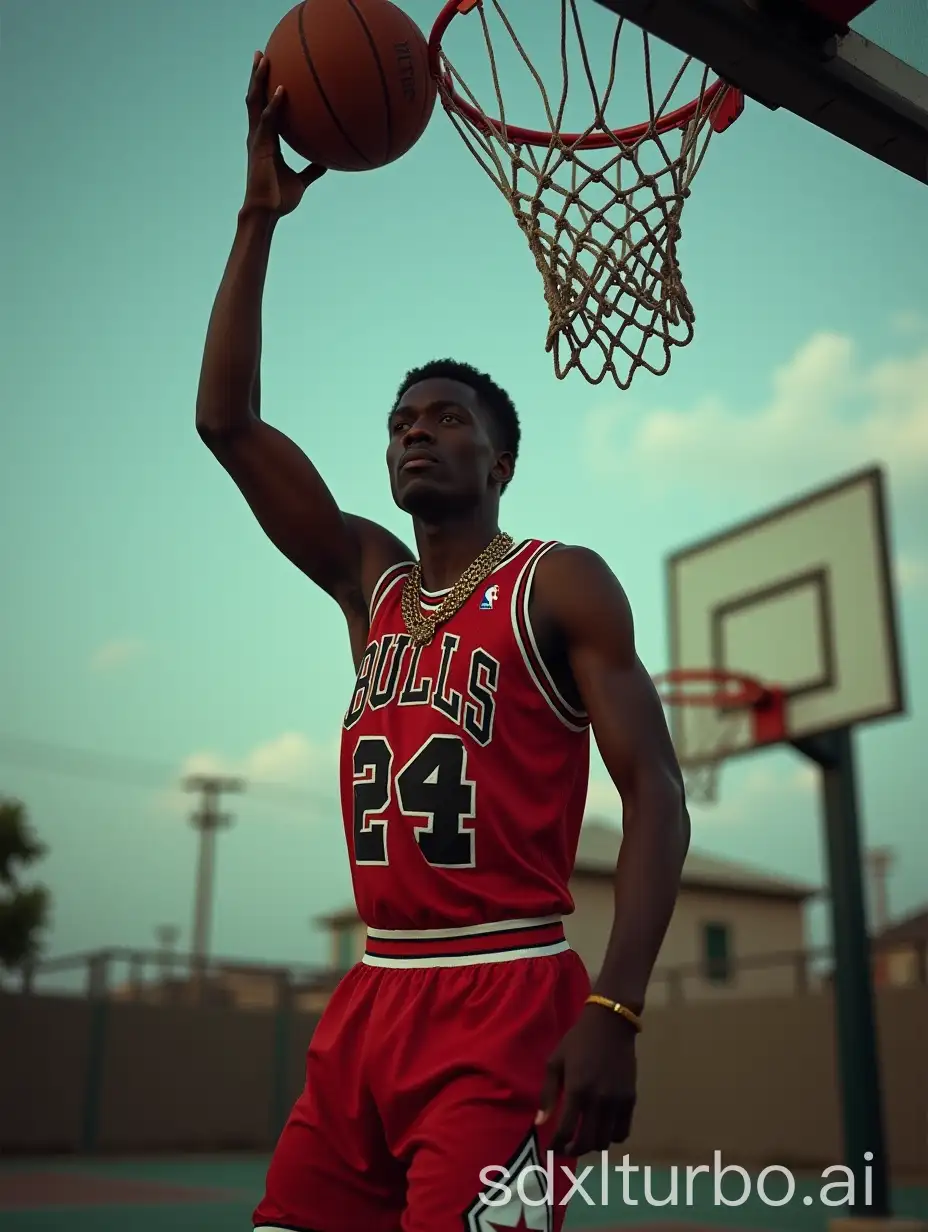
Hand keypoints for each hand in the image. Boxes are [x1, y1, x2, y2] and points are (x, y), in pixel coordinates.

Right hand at [242, 51, 325, 217]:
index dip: (265, 90)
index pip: (263, 108)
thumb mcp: (301, 181)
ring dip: (259, 80)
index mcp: (266, 140)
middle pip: (255, 99)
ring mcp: (257, 139)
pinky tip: (283, 90)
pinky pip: (267, 120)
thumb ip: (312, 169)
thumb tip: (326, 162)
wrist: (267, 212)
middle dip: (257, 76)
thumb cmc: (280, 199)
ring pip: (255, 102)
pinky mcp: (259, 147)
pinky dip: (274, 104)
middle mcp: (258, 135)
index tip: (270, 71)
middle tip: (261, 53)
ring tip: (264, 58)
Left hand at [535, 1003, 636, 1155]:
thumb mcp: (555, 1062)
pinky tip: (602, 1130)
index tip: (551, 1149)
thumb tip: (540, 1122)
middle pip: (586, 1142)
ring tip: (583, 1139)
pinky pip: (623, 1131)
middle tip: (565, 1149)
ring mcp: (617, 1101)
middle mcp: (598, 1100)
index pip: (565, 1131)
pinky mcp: (630, 1099)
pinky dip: (611, 1137)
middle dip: (573, 1150)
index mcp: (576, 1090)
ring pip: (605, 1141)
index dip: (556, 1145)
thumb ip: (547, 1094)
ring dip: (592, 1145)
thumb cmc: (578, 1041)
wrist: (611, 1025)